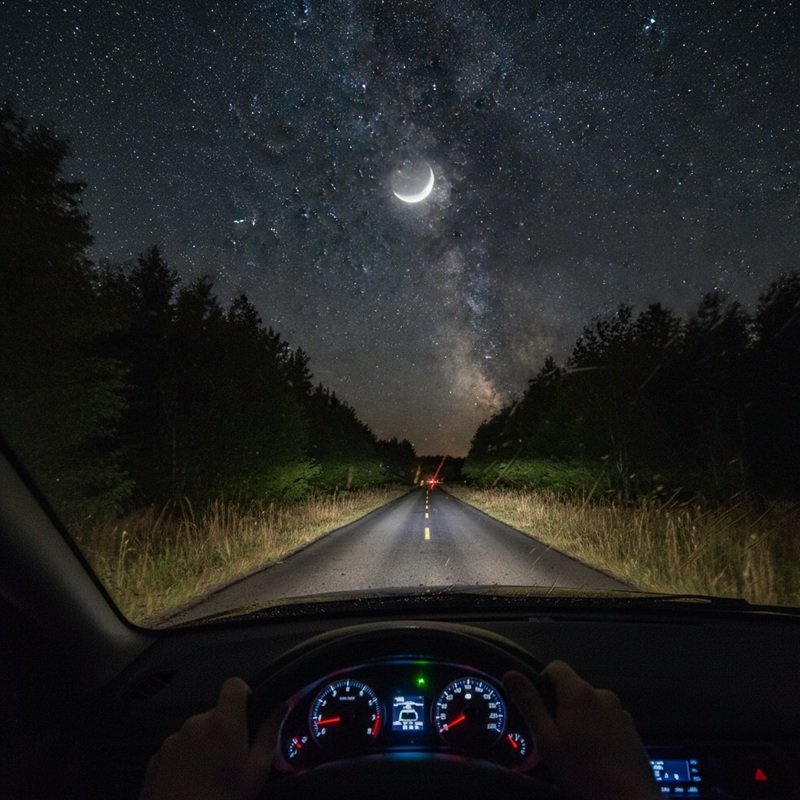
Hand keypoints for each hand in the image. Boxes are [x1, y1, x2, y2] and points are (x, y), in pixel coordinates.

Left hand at [139, 677, 282, 799]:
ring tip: (209, 778)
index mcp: (222, 722)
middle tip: (232, 762)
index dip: (244, 696)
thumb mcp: (256, 772)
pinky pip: (179, 748)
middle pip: (216, 714)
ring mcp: (171, 740)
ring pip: (197, 732)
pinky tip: (190, 785)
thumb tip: (279, 706)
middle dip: (226, 730)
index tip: (249, 719)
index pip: (234, 685)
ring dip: (205, 745)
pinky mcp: (155, 758)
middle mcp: (194, 723)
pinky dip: (186, 759)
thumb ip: (268, 733)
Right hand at [504, 662, 659, 799]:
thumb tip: (511, 674)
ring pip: (591, 706)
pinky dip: (599, 731)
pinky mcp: (632, 730)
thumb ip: (530, 704)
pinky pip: (608, 720)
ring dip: (582, 719)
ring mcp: (621, 712)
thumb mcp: (547, 739)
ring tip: (578, 751)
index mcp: (579, 693)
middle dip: (562, 706)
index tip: (540, 709)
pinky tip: (597, 757)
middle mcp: (603, 695)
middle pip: (574, 689)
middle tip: (556, 738)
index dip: (543, 682)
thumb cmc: (582, 772)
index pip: (556, 667)